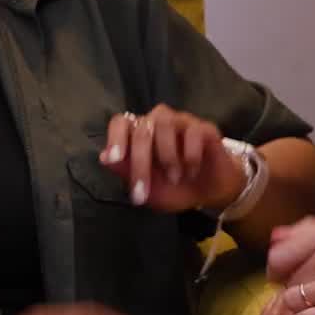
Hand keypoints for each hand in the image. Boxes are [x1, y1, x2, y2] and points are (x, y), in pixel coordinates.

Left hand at [100, 105, 246, 213]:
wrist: (210, 192)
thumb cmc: (174, 188)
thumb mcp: (148, 189)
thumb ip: (127, 172)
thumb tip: (104, 158)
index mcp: (141, 134)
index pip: (121, 122)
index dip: (115, 137)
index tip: (114, 159)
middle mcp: (159, 123)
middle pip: (142, 129)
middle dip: (140, 163)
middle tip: (143, 192)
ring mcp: (183, 122)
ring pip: (165, 122)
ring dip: (167, 155)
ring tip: (174, 178)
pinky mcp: (205, 128)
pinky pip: (194, 132)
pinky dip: (191, 155)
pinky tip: (192, 171)